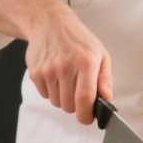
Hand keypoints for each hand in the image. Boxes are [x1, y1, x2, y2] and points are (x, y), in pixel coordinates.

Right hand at [0, 0, 111, 123]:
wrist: (50, 23)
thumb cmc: (77, 39)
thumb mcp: (100, 54)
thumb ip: (105, 78)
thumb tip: (107, 98)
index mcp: (86, 62)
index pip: (84, 98)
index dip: (86, 115)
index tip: (88, 118)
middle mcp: (65, 66)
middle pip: (69, 106)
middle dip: (75, 105)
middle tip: (78, 91)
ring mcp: (48, 70)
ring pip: (56, 102)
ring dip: (63, 97)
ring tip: (67, 79)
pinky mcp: (35, 73)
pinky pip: (45, 95)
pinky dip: (51, 91)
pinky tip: (55, 75)